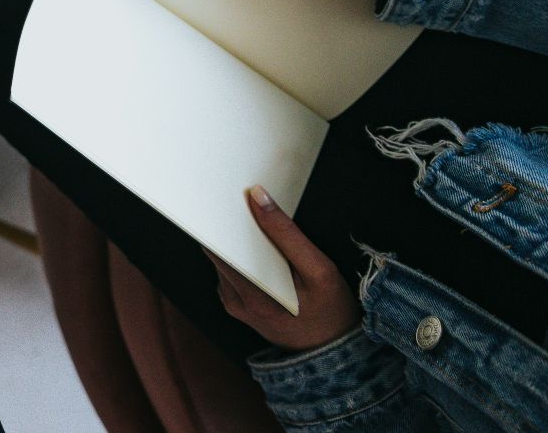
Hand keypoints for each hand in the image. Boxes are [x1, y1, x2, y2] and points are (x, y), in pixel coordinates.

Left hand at [207, 185, 360, 351]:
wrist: (331, 352)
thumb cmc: (331, 311)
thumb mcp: (320, 271)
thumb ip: (287, 235)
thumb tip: (258, 198)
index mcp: (252, 295)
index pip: (218, 246)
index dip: (219, 219)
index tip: (227, 196)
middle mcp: (234, 301)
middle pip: (217, 250)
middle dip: (228, 225)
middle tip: (241, 200)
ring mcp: (233, 304)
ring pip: (221, 260)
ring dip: (233, 241)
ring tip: (250, 220)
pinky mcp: (236, 305)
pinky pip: (229, 271)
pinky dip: (239, 256)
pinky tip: (257, 246)